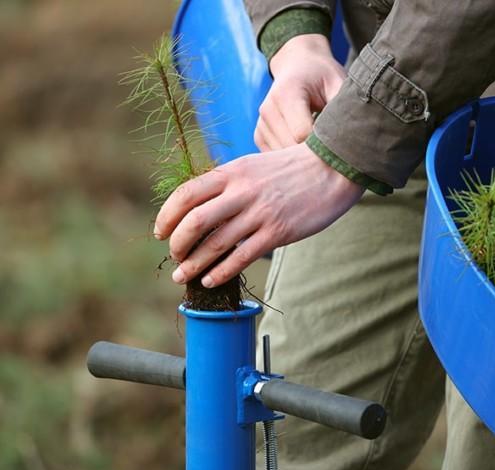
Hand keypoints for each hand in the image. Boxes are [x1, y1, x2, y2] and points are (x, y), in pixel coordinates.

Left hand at [153, 143, 363, 286]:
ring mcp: (260, 213)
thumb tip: (202, 209)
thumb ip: (229, 183)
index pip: (186, 195)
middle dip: (178, 244)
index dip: (166, 217)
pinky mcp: (278, 232)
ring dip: (193, 264)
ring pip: (216, 244)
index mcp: (233, 172)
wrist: (334, 167)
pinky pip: (242, 257)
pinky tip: (211, 279)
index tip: (160, 233)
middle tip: (175, 256)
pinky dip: (221, 271)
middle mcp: (242, 191)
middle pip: (194, 222)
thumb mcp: (254, 165)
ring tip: (182, 277)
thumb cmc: (293, 168)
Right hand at [254, 34, 345, 150]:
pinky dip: (292, 159)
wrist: (298, 66)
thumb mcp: (338, 84)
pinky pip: (276, 158)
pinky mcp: (259, 135)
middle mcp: (268, 109)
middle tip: (334, 152)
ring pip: (283, 158)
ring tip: (320, 148)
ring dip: (303, 160)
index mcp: (287, 93)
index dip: (322, 144)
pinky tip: (306, 149)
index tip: (338, 145)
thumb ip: (342, 109)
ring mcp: (261, 123)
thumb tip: (353, 137)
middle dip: (313, 155)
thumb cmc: (323, 76)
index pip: (302, 134)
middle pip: (291, 148)